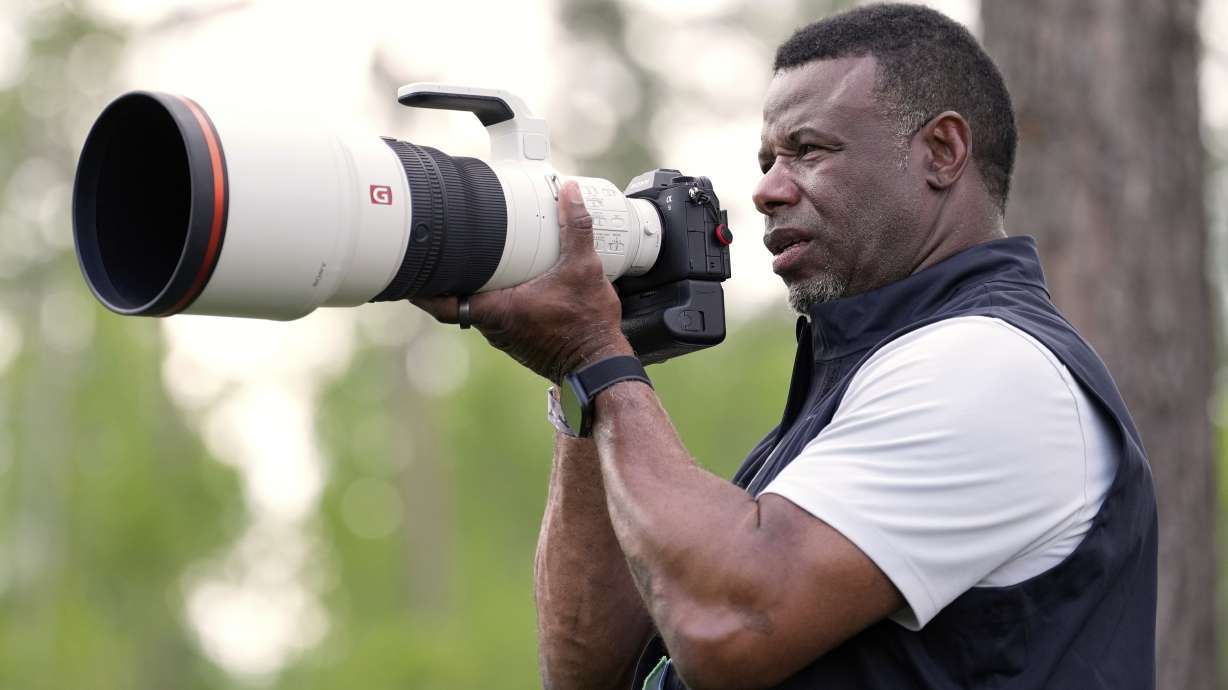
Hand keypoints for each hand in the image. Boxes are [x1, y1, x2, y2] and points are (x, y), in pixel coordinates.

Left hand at [411, 180, 632, 382]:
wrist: (601, 365)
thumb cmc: (587, 325)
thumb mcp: (585, 268)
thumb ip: (575, 227)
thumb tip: (568, 192)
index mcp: (498, 310)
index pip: (441, 304)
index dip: (420, 289)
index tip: (410, 270)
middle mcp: (495, 328)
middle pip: (456, 303)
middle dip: (448, 280)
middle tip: (442, 252)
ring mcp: (506, 338)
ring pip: (477, 311)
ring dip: (473, 291)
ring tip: (473, 262)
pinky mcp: (520, 344)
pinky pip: (498, 319)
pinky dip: (494, 302)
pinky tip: (507, 284)